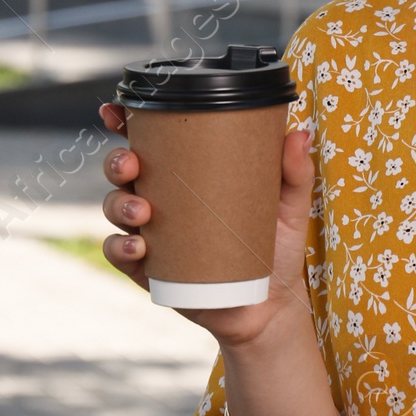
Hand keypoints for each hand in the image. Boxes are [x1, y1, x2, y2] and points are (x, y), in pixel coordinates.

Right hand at [98, 104, 315, 345]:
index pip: (151, 141)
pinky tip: (139, 248)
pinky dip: (120, 248)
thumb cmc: (275, 249)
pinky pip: (119, 254)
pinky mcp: (148, 270)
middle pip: (124, 170)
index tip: (115, 110)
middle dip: (117, 161)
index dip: (126, 122)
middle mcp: (162, 199)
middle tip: (132, 165)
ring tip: (141, 212)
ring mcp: (151, 234)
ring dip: (118, 205)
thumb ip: (294, 172)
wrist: (270, 305)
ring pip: (115, 208)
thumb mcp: (289, 208)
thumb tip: (300, 134)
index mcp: (188, 175)